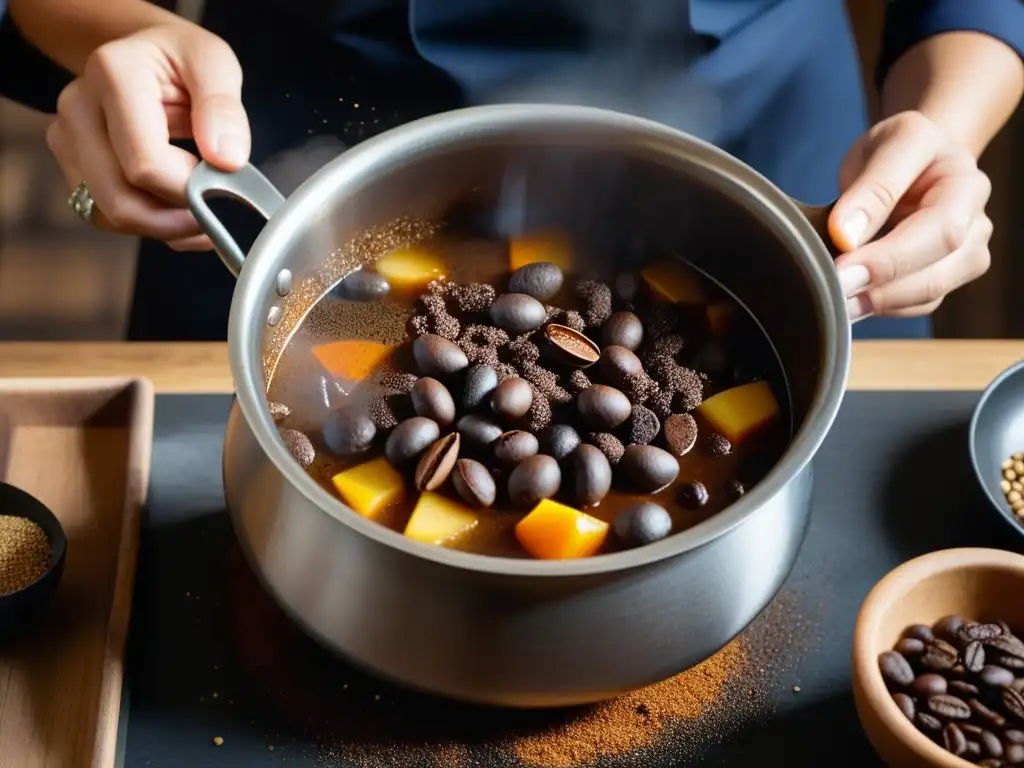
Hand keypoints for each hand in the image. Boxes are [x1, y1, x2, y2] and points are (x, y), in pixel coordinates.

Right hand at [46, 22, 249, 249]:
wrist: (143, 54)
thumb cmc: (180, 58)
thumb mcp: (214, 63)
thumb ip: (223, 109)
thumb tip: (226, 160)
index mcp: (113, 76)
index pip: (146, 165)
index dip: (189, 191)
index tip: (221, 184)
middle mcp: (78, 110)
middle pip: (122, 201)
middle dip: (177, 220)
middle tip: (216, 210)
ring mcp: (68, 142)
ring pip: (112, 216)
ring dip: (164, 228)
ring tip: (201, 209)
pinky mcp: (72, 168)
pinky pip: (107, 217)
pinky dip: (148, 226)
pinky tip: (177, 210)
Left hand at [828, 111, 992, 319]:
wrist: (910, 160)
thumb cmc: (897, 150)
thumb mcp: (885, 146)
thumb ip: (871, 188)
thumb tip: (846, 235)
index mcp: (965, 183)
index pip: (940, 230)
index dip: (889, 258)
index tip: (841, 270)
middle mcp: (974, 222)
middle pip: (937, 272)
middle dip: (880, 288)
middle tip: (833, 291)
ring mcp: (964, 254)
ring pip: (928, 295)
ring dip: (878, 304)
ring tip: (836, 299)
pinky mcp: (944, 276)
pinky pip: (916, 305)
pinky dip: (881, 307)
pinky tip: (853, 299)